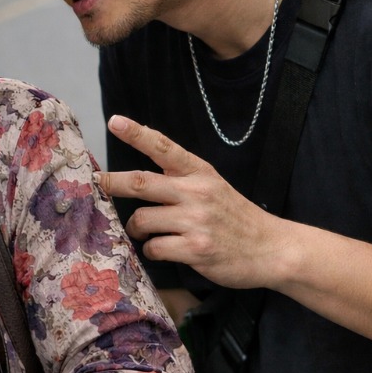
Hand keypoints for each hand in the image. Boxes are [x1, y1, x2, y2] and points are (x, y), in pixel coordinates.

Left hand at [96, 115, 286, 289]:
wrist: (273, 248)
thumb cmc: (234, 217)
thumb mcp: (212, 185)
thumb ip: (179, 178)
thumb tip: (137, 179)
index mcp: (199, 172)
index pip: (163, 147)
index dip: (136, 134)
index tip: (115, 121)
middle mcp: (196, 192)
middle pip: (141, 182)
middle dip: (113, 183)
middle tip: (97, 183)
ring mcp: (196, 221)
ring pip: (142, 220)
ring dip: (135, 229)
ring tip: (143, 232)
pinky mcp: (196, 248)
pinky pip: (155, 247)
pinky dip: (152, 250)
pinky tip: (163, 250)